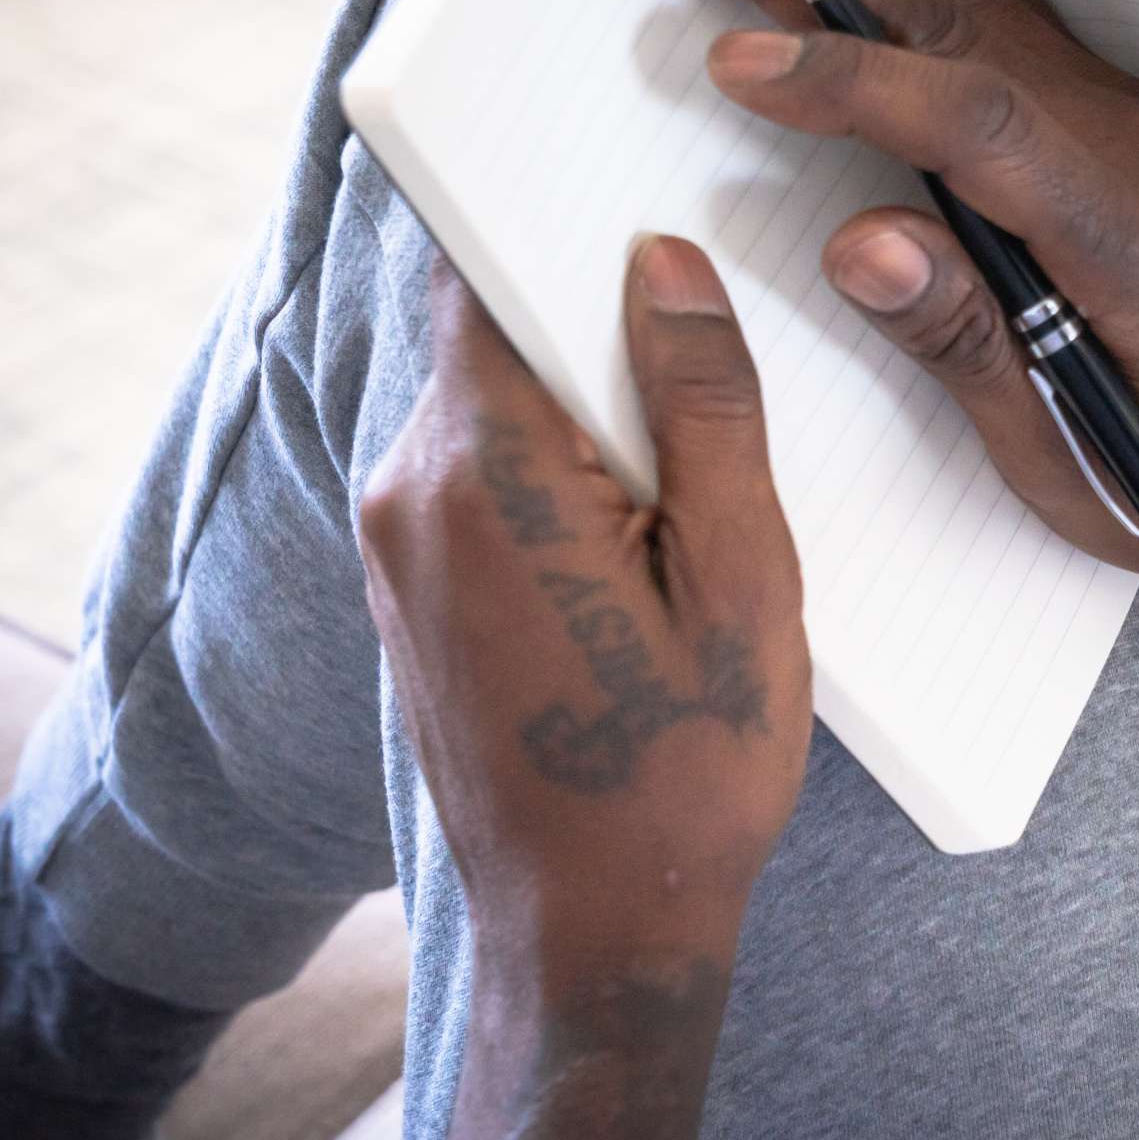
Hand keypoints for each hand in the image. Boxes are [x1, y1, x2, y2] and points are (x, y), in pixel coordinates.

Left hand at [358, 239, 813, 976]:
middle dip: (605, 334)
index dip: (569, 225)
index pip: (494, 271)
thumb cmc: (683, 778)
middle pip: (501, 332)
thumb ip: (704, 407)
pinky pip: (483, 475)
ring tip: (690, 496)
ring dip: (589, 417)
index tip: (642, 204)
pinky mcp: (407, 586)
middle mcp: (410, 490)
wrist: (593, 935)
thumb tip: (665, 267)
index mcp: (489, 473)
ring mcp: (396, 543)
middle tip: (717, 378)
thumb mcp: (743, 581)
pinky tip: (642, 551)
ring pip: (497, 404)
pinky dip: (558, 476)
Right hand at [635, 0, 1138, 607]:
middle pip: (953, 16)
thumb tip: (860, 242)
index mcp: (1127, 238)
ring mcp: (1128, 115)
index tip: (735, 59)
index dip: (851, 83)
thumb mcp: (1081, 466)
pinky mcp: (1115, 113)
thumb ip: (971, 349)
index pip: (975, 124)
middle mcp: (1132, 146)